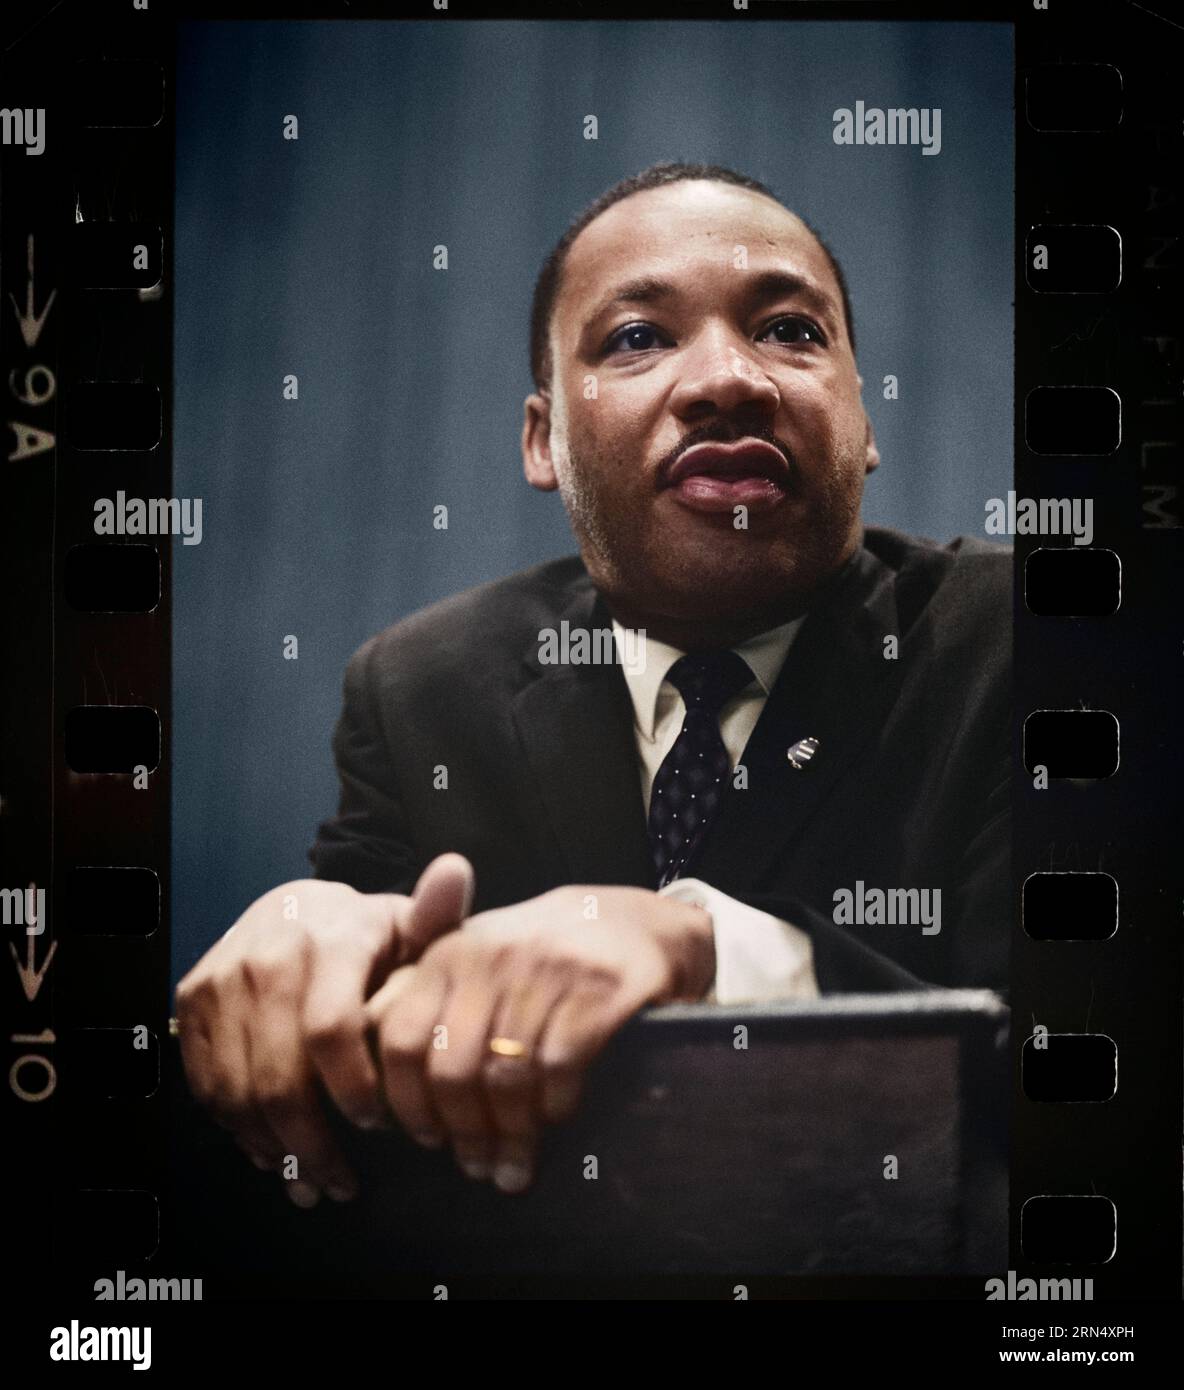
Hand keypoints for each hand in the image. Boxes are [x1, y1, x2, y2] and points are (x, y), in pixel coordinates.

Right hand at [175, 854, 472, 1205]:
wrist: (293, 908)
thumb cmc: (369, 935)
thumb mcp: (408, 925)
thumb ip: (437, 917)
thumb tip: (457, 871)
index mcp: (332, 938)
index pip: (331, 1030)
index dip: (352, 1090)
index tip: (380, 1125)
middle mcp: (269, 955)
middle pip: (280, 1076)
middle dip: (312, 1142)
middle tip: (342, 1182)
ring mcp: (224, 978)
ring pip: (239, 1089)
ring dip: (273, 1148)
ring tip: (309, 1180)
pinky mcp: (193, 999)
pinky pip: (208, 1083)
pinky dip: (237, 1129)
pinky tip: (270, 1153)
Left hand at [364, 883, 713, 1193]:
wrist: (629, 921)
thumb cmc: (537, 953)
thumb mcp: (474, 958)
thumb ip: (422, 999)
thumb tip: (370, 1070)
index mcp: (449, 954)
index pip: (401, 1038)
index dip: (404, 1101)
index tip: (421, 1139)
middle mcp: (491, 958)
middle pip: (451, 1070)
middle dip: (460, 1132)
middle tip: (473, 1166)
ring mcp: (546, 973)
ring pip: (506, 1079)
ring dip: (508, 1137)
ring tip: (511, 1169)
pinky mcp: (598, 992)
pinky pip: (559, 1070)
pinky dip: (554, 1108)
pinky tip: (556, 1122)